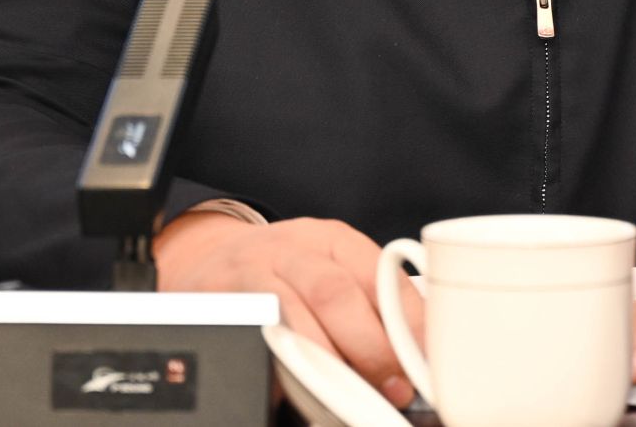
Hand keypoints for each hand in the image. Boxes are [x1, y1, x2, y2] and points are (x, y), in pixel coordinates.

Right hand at [154, 212, 424, 408]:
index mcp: (332, 240)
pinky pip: (253, 338)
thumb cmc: (286, 276)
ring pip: (290, 315)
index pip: (379, 274)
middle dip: (369, 347)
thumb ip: (368, 307)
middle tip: (392, 386)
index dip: (407, 320)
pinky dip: (279, 368)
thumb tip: (415, 358)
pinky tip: (298, 386)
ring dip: (325, 362)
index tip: (426, 359)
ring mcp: (251, 274)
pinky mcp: (220, 304)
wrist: (209, 261)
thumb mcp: (331, 273)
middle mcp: (292, 249)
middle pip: (335, 293)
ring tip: (349, 395)